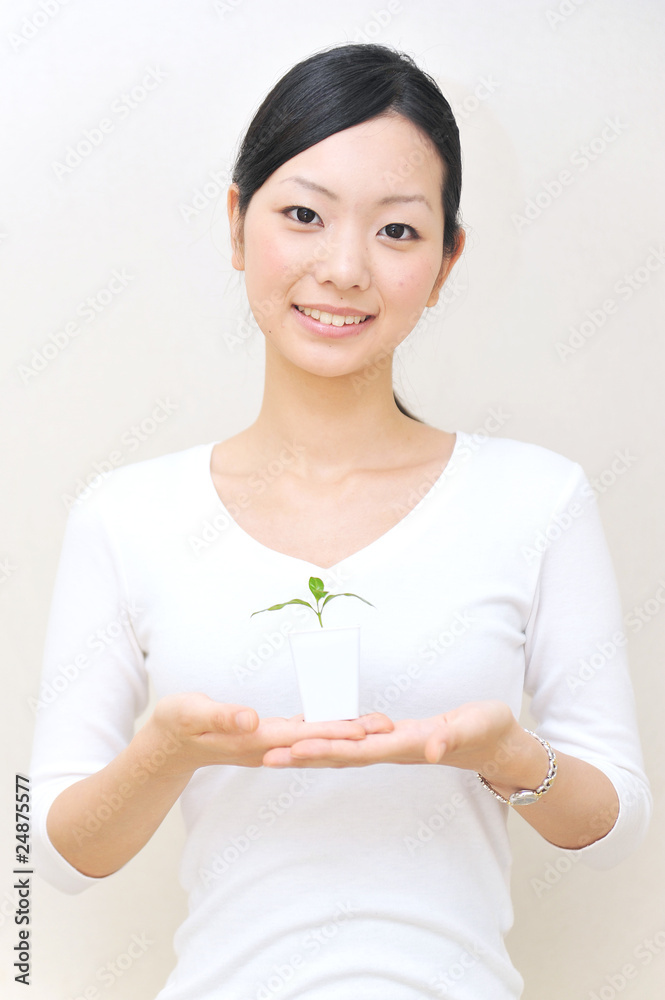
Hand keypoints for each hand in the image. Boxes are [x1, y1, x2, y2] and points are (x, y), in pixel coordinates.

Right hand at [143, 692, 394, 776]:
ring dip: (345, 734)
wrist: (168, 744)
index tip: (363, 731)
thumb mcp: (192, 713)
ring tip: (377, 726)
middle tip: (389, 727)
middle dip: (353, 735)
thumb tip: (251, 720)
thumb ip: (221, 717)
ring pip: (314, 741)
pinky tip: (343, 723)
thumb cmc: (177, 723)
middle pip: (317, 742)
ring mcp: (269, 746)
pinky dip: (325, 729)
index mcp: (254, 740)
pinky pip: (304, 735)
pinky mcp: (267, 738)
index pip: (302, 737)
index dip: (333, 732)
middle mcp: (268, 747)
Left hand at [262, 700, 521, 772]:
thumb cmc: (487, 731)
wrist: (497, 743)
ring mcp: (392, 745)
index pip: (357, 750)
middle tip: (266, 756)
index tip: (294, 751)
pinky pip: (355, 739)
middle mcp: (392, 749)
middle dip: (303, 755)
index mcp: (406, 745)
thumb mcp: (473, 728)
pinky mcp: (394, 737)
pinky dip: (331, 738)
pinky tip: (312, 734)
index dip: (325, 749)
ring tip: (277, 751)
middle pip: (340, 755)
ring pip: (344, 749)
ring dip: (311, 750)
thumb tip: (429, 750)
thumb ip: (450, 737)